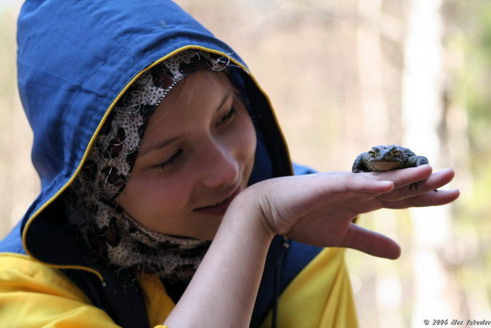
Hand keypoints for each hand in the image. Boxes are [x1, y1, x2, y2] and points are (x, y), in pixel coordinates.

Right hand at [246, 165, 458, 258]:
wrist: (268, 211)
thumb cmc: (303, 219)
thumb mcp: (342, 236)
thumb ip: (369, 240)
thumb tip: (400, 252)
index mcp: (362, 199)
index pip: (399, 197)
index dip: (424, 197)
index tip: (451, 194)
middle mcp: (356, 188)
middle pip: (395, 185)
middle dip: (423, 182)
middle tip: (453, 176)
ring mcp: (341, 185)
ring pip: (376, 180)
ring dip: (402, 176)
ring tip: (429, 171)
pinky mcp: (324, 186)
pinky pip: (349, 184)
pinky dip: (368, 184)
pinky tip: (389, 186)